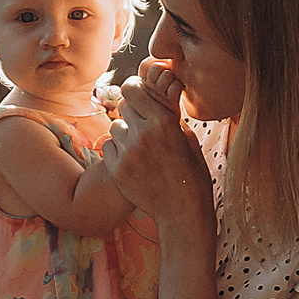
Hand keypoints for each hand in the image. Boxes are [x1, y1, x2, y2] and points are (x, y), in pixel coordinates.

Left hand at [104, 61, 210, 224]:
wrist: (182, 208)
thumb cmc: (190, 171)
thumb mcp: (186, 137)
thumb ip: (168, 114)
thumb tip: (155, 93)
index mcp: (163, 121)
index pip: (132, 89)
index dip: (133, 90)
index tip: (136, 95)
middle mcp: (143, 134)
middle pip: (123, 106)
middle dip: (132, 113)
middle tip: (141, 126)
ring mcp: (128, 153)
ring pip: (115, 128)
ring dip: (124, 134)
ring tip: (140, 148)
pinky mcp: (117, 169)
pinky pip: (108, 147)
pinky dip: (117, 151)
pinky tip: (133, 161)